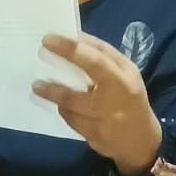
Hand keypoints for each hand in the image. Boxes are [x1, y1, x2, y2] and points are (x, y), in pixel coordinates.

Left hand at [33, 32, 162, 175]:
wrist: (140, 138)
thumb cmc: (130, 96)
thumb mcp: (126, 71)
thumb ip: (104, 54)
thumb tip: (76, 37)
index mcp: (121, 81)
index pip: (94, 62)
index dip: (69, 50)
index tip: (47, 41)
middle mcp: (110, 104)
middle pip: (73, 95)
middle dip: (51, 87)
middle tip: (35, 80)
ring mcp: (100, 123)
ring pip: (68, 109)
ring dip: (53, 98)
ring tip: (39, 88)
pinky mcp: (92, 137)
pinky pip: (70, 121)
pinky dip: (63, 110)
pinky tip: (58, 103)